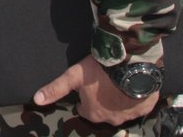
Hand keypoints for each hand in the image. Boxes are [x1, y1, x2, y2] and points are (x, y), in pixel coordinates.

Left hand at [34, 55, 158, 124]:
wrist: (131, 63)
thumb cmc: (99, 71)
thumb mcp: (73, 76)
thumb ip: (56, 89)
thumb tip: (36, 100)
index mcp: (93, 113)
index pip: (84, 109)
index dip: (84, 96)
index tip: (87, 85)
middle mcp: (112, 119)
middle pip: (103, 110)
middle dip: (101, 99)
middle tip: (102, 80)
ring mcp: (130, 114)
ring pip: (121, 109)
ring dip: (119, 98)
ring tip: (116, 80)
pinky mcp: (145, 107)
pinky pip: (138, 104)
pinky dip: (135, 96)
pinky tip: (131, 83)